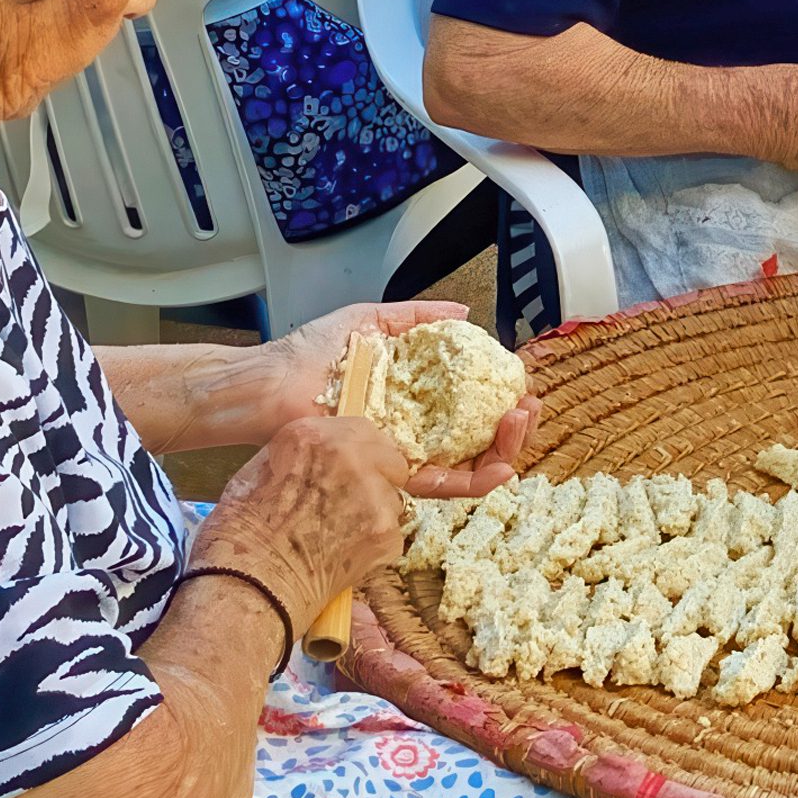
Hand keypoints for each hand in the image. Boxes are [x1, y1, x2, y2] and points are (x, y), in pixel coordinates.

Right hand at [193, 416, 417, 620]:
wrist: (248, 585)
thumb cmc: (240, 534)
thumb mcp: (260, 471)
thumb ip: (305, 454)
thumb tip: (329, 454)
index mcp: (314, 436)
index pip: (365, 429)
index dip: (362, 452)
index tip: (355, 468)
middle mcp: (351, 457)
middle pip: (391, 459)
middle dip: (379, 478)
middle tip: (351, 504)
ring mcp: (374, 495)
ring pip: (393, 498)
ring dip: (376, 512)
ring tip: (338, 534)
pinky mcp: (386, 532)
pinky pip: (392, 532)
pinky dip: (375, 543)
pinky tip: (343, 554)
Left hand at [249, 302, 536, 497]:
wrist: (270, 385)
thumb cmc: (310, 354)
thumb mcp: (371, 320)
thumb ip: (418, 317)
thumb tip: (466, 313)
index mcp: (415, 393)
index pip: (472, 402)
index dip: (503, 397)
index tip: (521, 385)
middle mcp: (415, 427)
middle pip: (480, 437)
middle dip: (515, 428)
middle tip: (528, 408)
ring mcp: (404, 452)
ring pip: (468, 464)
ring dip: (505, 451)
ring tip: (521, 426)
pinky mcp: (390, 473)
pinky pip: (438, 484)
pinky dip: (473, 480)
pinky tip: (499, 468)